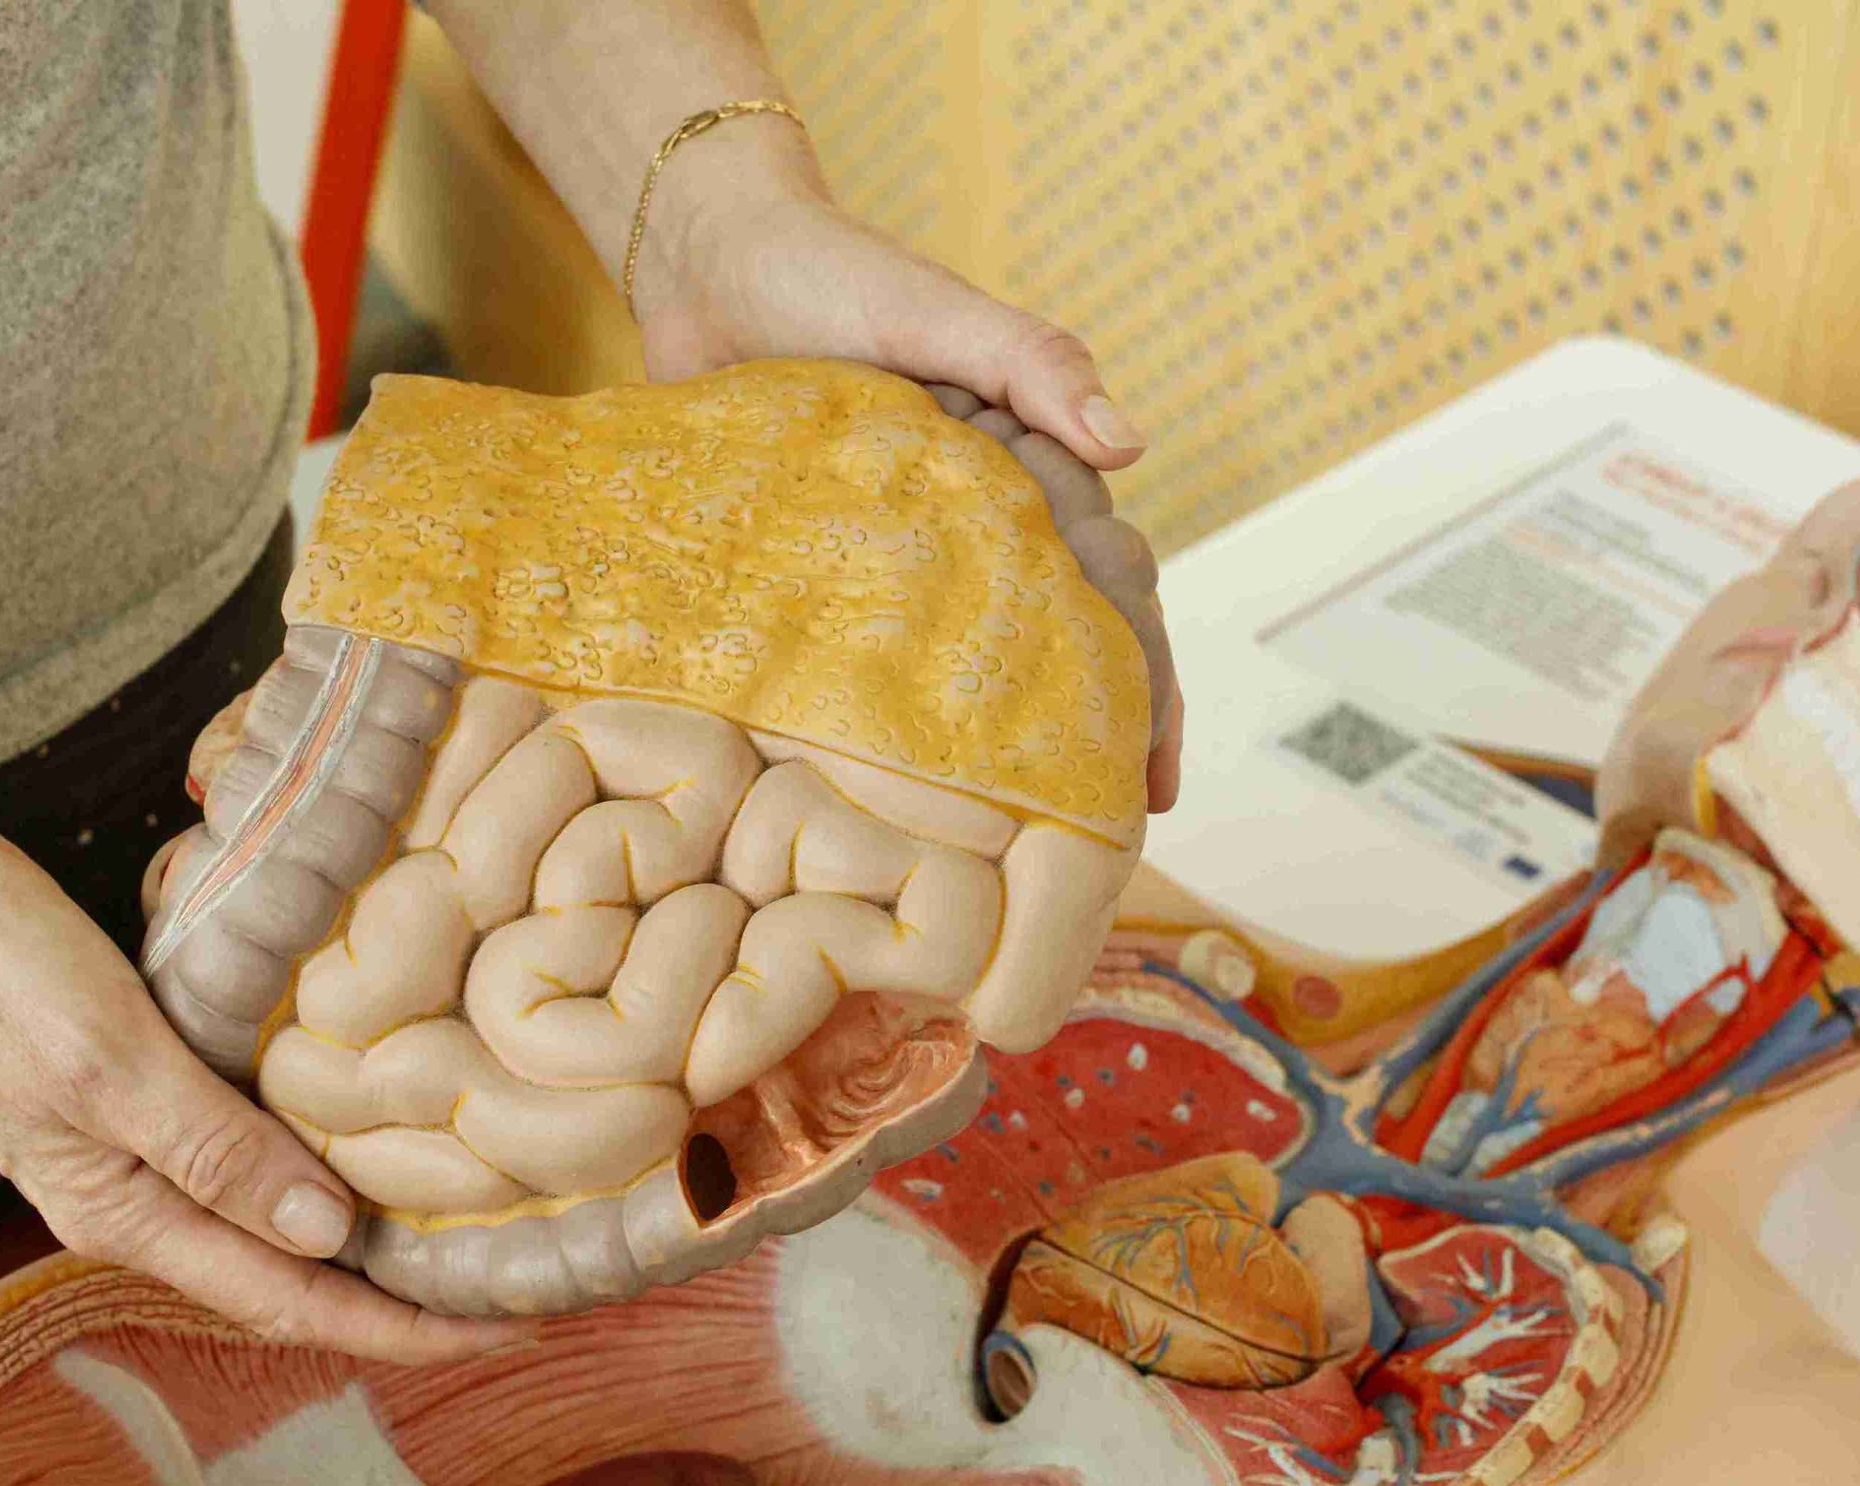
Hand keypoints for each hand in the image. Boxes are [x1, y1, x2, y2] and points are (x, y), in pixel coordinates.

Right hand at [0, 812, 528, 1363]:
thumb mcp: (111, 1063)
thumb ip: (214, 1153)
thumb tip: (329, 1235)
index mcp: (129, 1217)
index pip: (295, 1302)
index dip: (407, 1329)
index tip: (512, 1325)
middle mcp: (143, 1203)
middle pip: (298, 1278)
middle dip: (409, 1297)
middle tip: (525, 1281)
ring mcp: (143, 1150)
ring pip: (283, 1217)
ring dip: (376, 1231)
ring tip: (480, 1222)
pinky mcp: (151, 1091)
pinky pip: (258, 1150)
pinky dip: (328, 1155)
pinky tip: (386, 1129)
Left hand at [637, 185, 1183, 808]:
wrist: (706, 264)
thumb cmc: (833, 272)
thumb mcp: (939, 311)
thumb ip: (1033, 365)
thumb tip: (1131, 446)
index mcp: (1030, 472)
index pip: (1114, 589)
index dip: (1144, 685)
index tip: (1153, 779)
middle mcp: (978, 524)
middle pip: (1055, 647)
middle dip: (1085, 745)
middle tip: (1094, 843)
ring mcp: (901, 553)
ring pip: (969, 665)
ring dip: (997, 748)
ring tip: (1010, 847)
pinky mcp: (822, 566)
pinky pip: (867, 653)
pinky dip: (889, 719)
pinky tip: (887, 796)